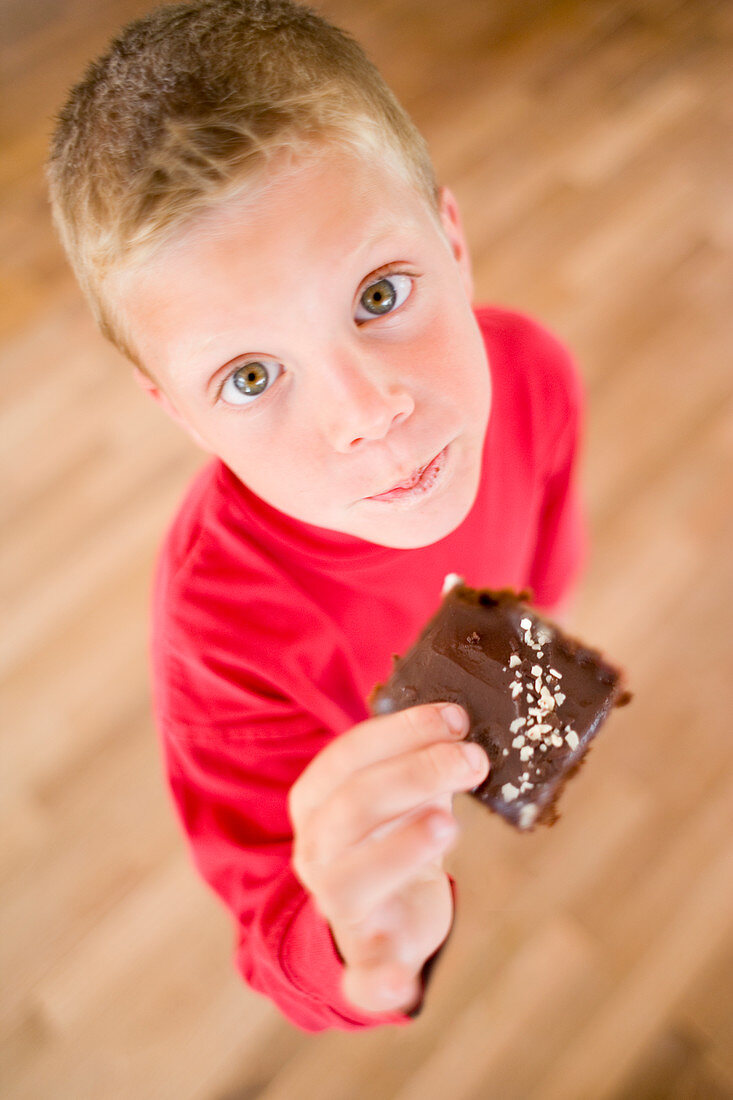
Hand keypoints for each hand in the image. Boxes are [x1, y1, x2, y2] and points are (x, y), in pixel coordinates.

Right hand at [288, 702, 488, 1014]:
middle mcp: (316, 851)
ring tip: (449, 824)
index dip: (402, 732)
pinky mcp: (367, 959)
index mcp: (317, 801)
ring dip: (401, 849)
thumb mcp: (396, 789)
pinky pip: (363, 979)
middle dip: (414, 775)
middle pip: (352, 808)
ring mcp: (338, 906)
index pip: (347, 756)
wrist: (379, 911)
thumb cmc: (392, 832)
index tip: (456, 717)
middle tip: (473, 759)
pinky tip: (399, 985)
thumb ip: (419, 754)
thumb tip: (465, 716)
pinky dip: (378, 983)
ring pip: (350, 881)